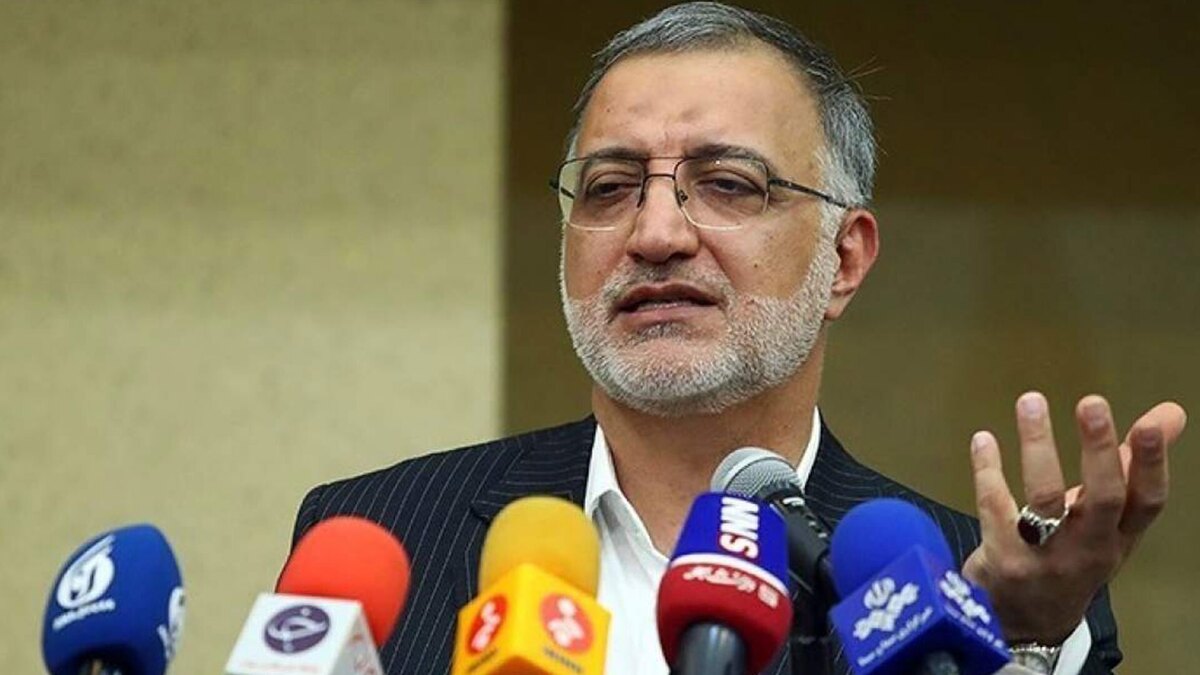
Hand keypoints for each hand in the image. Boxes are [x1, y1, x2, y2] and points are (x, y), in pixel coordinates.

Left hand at [962, 392, 1185, 643]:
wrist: (1027, 623)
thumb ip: (1130, 465)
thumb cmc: (1071, 554)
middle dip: (1099, 450)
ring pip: (1044, 499)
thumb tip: (1170, 413)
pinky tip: (983, 439)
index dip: (1151, 464)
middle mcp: (1089, 550)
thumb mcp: (1107, 520)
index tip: (1150, 423)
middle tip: (1092, 403)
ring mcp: (1045, 558)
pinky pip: (995, 507)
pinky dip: (988, 470)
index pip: (1147, 502)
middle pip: (1102, 499)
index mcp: (1119, 538)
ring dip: (1038, 447)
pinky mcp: (1002, 559)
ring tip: (1031, 402)